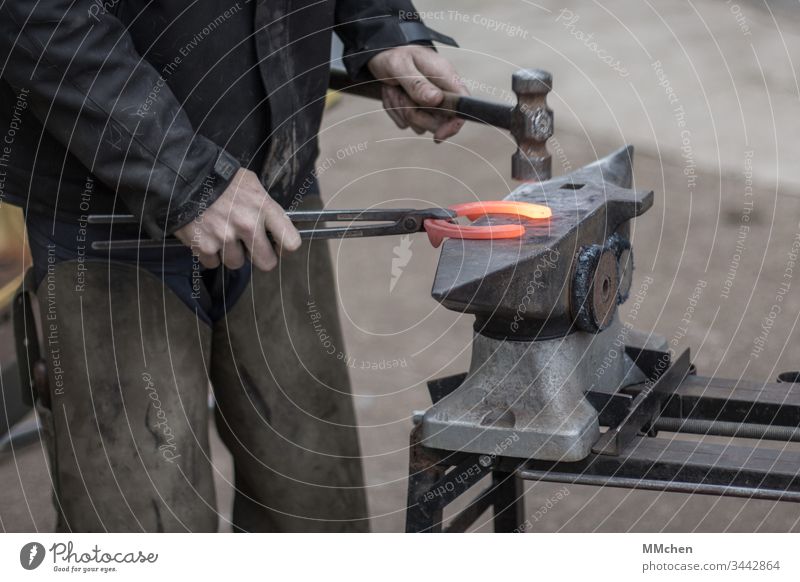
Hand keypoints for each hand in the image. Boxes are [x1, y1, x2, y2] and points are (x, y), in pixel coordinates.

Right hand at [174, 168, 300, 270]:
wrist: (184, 175)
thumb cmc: (220, 178)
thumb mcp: (251, 184)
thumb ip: (265, 207)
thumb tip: (274, 228)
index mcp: (264, 207)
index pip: (291, 243)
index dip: (284, 247)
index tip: (277, 245)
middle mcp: (247, 224)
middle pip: (267, 263)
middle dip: (259, 257)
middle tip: (250, 247)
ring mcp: (225, 237)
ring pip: (237, 263)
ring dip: (230, 253)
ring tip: (221, 234)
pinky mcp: (204, 246)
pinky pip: (213, 263)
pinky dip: (209, 253)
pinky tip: (206, 236)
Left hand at [367, 45, 468, 142]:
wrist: (381, 54)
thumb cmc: (393, 54)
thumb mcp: (400, 66)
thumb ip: (417, 83)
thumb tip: (436, 100)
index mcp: (445, 76)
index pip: (462, 105)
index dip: (454, 124)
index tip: (438, 136)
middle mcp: (441, 91)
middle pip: (439, 122)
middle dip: (415, 115)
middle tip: (400, 94)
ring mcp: (430, 102)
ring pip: (420, 125)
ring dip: (401, 110)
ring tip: (393, 89)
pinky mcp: (417, 109)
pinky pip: (406, 123)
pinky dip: (395, 112)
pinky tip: (392, 93)